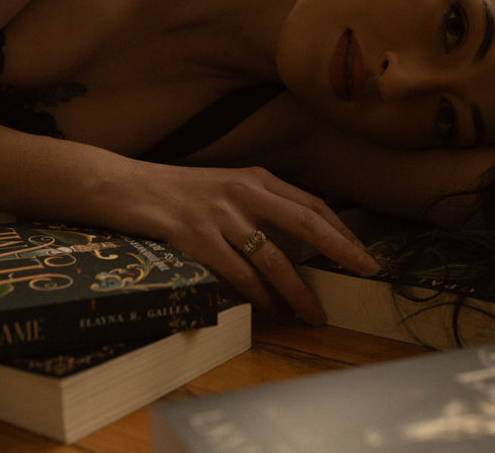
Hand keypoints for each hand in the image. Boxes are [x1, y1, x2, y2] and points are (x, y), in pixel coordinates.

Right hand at [119, 164, 380, 323]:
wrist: (128, 187)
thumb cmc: (179, 192)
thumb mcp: (227, 189)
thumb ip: (260, 206)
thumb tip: (298, 240)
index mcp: (256, 179)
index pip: (311, 205)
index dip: (341, 231)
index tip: (363, 254)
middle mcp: (244, 193)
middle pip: (305, 224)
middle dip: (340, 251)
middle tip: (366, 273)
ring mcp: (220, 215)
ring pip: (272, 258)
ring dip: (298, 291)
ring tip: (313, 314)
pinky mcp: (196, 238)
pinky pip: (236, 273)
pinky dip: (257, 295)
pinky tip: (268, 309)